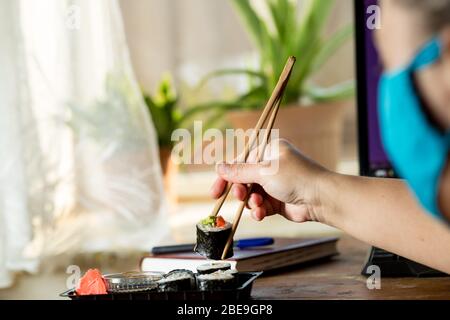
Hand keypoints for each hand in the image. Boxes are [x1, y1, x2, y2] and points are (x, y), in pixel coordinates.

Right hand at [210, 139, 331, 223]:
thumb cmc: (296, 178)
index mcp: (268, 152)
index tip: (215, 191)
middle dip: (240, 191)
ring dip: (251, 202)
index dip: (227, 176)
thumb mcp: (264, 172)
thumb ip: (239, 172)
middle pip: (244, 180)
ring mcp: (274, 184)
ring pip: (251, 195)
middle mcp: (271, 167)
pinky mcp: (277, 201)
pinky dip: (258, 211)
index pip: (240, 162)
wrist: (321, 199)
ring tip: (257, 206)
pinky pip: (260, 206)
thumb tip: (218, 167)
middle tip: (239, 197)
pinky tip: (261, 214)